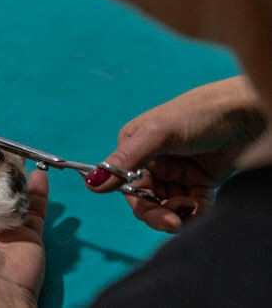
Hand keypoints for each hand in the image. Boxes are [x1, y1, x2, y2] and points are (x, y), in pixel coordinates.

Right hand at [86, 77, 264, 232]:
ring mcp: (175, 171)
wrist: (245, 113)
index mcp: (134, 145)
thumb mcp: (157, 134)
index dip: (139, 203)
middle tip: (176, 222)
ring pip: (168, 205)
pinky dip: (196, 210)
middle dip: (160, 213)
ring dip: (179, 212)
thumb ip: (125, 160)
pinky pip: (192, 205)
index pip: (126, 184)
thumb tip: (90, 183)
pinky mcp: (198, 180)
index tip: (158, 215)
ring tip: (193, 206)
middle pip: (146, 199)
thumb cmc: (197, 115)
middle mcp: (151, 160)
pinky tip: (202, 204)